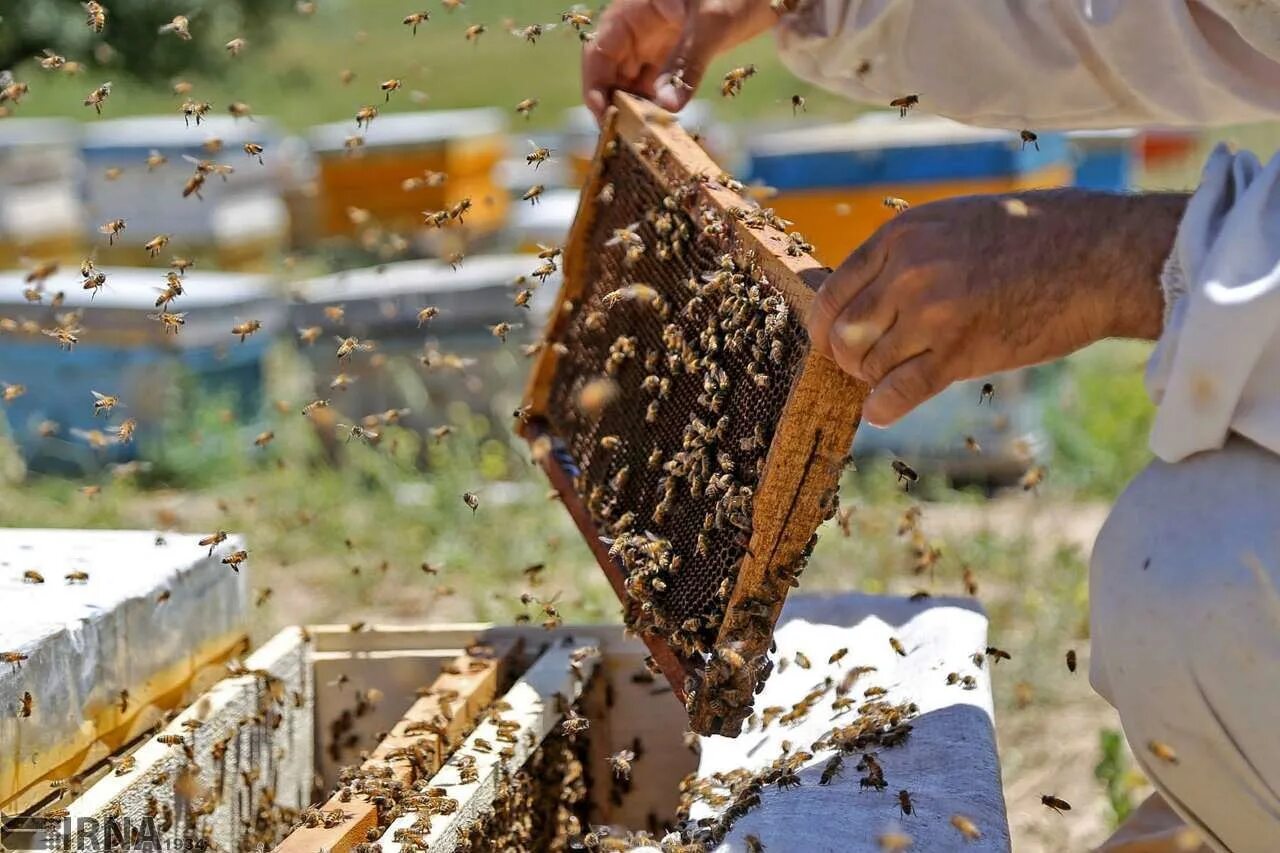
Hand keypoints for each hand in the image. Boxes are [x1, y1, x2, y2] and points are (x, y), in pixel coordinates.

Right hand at [582, 0, 776, 119]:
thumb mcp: (711, 23)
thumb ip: (687, 64)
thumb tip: (666, 109)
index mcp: (633, 10)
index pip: (599, 53)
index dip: (595, 87)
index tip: (605, 119)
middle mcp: (638, 28)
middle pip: (611, 72)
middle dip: (615, 104)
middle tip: (626, 138)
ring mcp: (656, 43)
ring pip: (632, 82)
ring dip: (636, 108)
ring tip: (644, 137)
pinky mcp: (676, 56)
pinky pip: (657, 85)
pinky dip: (657, 105)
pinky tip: (663, 125)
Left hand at [807, 190, 1186, 426]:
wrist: (1098, 254)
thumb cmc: (1032, 237)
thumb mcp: (953, 223)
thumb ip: (907, 255)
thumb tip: (864, 297)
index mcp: (901, 236)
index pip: (832, 292)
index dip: (827, 326)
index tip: (834, 343)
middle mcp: (908, 271)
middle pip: (844, 334)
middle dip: (851, 357)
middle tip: (871, 366)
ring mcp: (932, 311)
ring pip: (868, 365)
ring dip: (875, 380)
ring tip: (896, 378)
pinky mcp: (960, 351)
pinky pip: (898, 392)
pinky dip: (883, 408)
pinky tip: (883, 411)